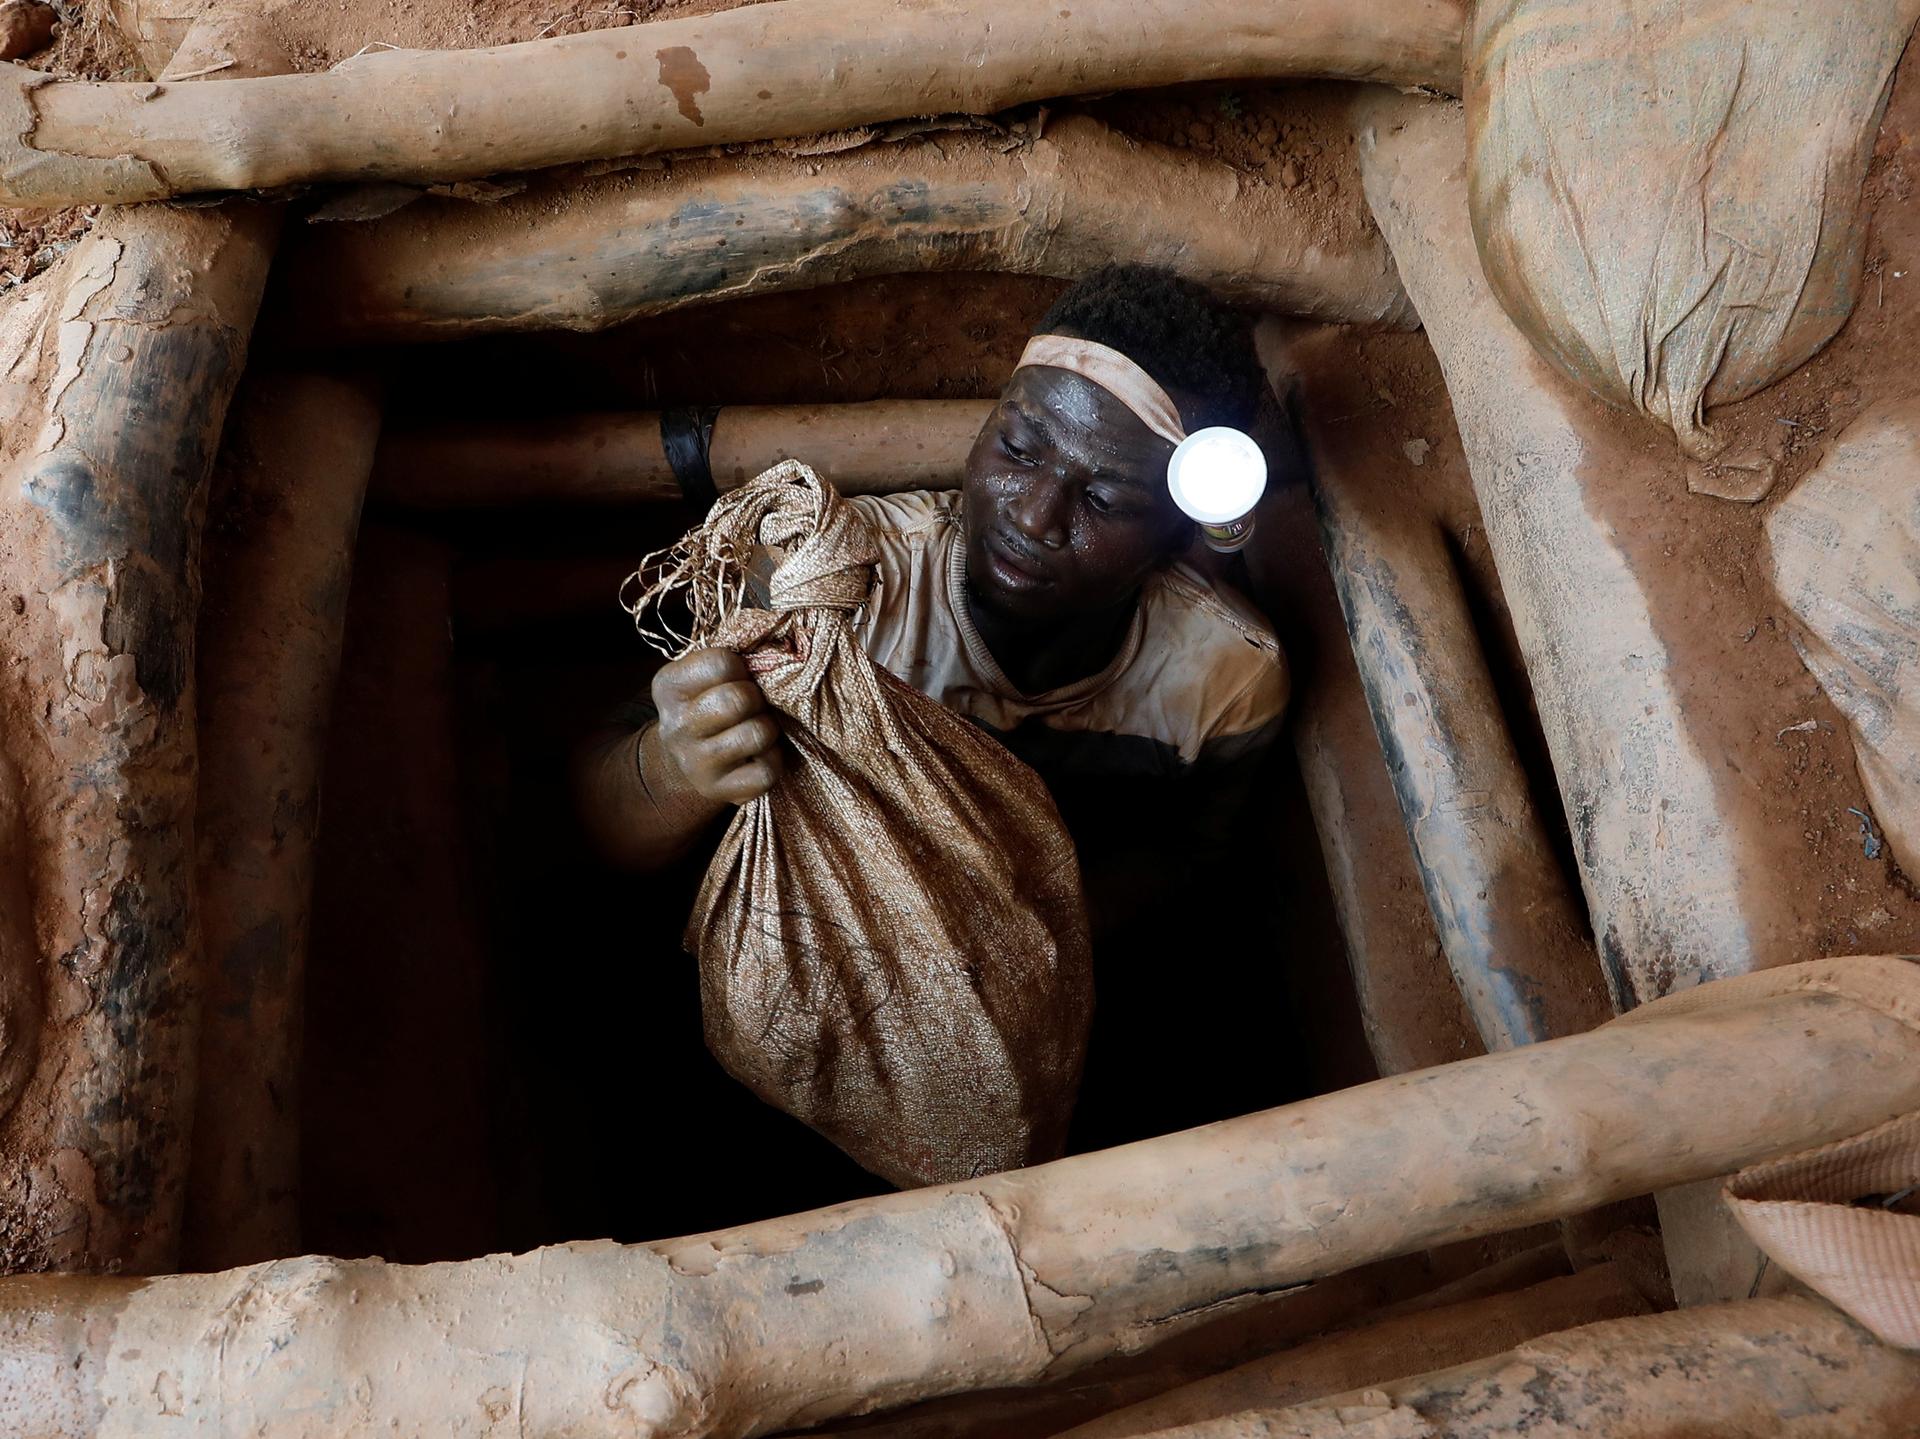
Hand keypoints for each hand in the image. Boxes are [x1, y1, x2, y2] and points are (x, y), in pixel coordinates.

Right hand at [650, 648, 784, 804]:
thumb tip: (779, 655)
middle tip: (753, 706)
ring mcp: (695, 763)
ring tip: (757, 729)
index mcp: (669, 687)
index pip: (721, 663)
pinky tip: (759, 755)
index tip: (738, 678)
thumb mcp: (704, 677)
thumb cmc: (709, 705)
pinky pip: (766, 771)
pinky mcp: (719, 790)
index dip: (742, 668)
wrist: (689, 759)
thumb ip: (730, 660)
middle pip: (738, 699)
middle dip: (757, 699)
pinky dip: (773, 760)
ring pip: (757, 734)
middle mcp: (676, 726)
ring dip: (768, 728)